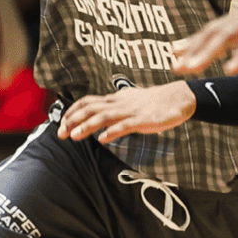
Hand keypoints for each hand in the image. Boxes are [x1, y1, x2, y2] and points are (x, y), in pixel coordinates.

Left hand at [59, 83, 195, 142]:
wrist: (177, 98)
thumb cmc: (152, 103)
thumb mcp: (129, 102)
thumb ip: (113, 108)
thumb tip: (99, 116)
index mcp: (115, 99)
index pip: (88, 101)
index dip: (73, 111)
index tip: (62, 123)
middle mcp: (119, 103)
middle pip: (91, 108)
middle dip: (73, 120)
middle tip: (61, 133)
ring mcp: (130, 111)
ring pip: (104, 116)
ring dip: (87, 126)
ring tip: (74, 136)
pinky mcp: (142, 120)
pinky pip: (125, 125)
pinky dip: (112, 132)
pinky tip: (103, 139)